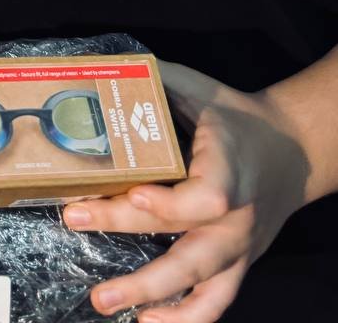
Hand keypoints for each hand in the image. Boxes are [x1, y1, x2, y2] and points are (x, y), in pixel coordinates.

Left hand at [61, 61, 309, 321]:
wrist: (290, 150)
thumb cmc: (235, 117)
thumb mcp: (199, 88)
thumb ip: (156, 79)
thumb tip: (104, 68)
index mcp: (227, 169)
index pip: (204, 198)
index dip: (169, 203)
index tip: (134, 194)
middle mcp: (235, 217)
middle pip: (187, 245)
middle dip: (129, 238)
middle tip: (75, 222)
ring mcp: (237, 248)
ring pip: (199, 283)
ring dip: (152, 297)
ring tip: (106, 301)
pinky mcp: (236, 265)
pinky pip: (214, 302)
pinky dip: (184, 319)